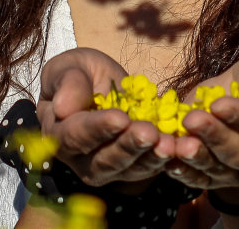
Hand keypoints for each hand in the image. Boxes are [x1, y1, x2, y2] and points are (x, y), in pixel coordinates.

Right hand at [36, 47, 178, 186]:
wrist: (96, 86)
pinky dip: (165, 160)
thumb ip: (67, 84)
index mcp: (58, 133)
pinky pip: (149, 169)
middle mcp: (80, 159)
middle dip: (130, 146)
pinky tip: (180, 148)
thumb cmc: (77, 74)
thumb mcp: (68, 67)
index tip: (120, 118)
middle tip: (150, 133)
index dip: (98, 128)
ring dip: (151, 158)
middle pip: (105, 160)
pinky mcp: (131, 169)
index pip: (75, 135)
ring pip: (129, 170)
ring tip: (169, 144)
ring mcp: (107, 168)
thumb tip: (61, 107)